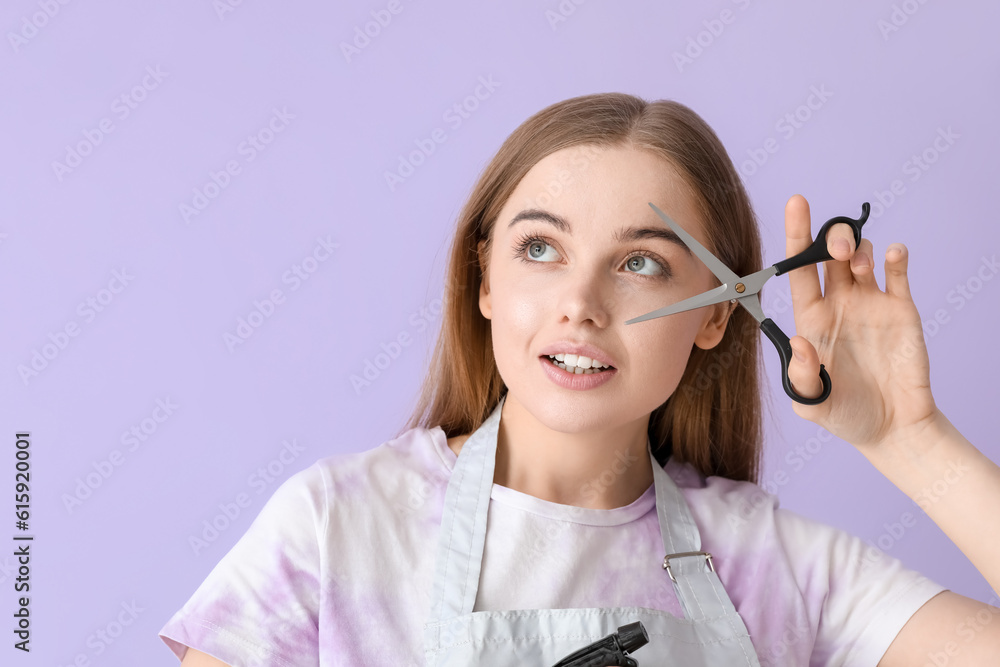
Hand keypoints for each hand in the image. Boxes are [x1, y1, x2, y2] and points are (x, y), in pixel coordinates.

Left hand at [780, 194, 939, 449]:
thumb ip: (802, 376)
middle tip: (835, 246)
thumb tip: (799, 343)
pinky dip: (895, 257)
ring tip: (858, 264)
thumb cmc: (844, 414)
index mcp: (811, 319)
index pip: (798, 271)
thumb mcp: (812, 403)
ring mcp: (870, 303)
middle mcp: (838, 304)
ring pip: (860, 256)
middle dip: (830, 238)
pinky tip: (892, 255)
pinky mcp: (901, 309)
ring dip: (858, 248)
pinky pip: (897, 273)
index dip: (796, 238)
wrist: (893, 428)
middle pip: (829, 256)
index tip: (796, 203)